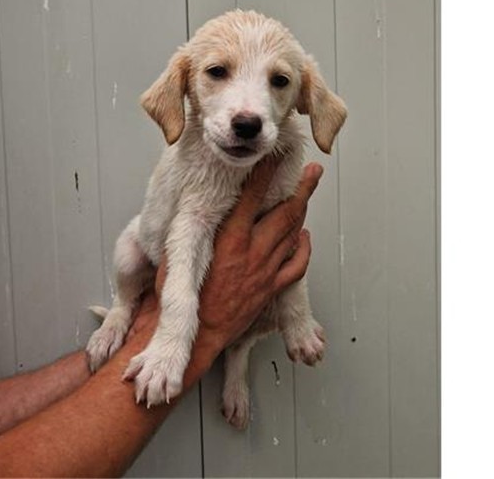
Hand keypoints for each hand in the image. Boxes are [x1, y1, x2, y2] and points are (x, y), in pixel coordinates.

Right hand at [128, 157, 323, 363]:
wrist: (199, 335)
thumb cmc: (186, 298)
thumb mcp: (181, 256)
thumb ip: (195, 230)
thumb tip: (200, 208)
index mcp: (229, 240)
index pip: (252, 197)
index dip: (266, 174)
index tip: (275, 158)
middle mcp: (253, 252)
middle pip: (285, 213)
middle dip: (302, 189)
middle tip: (313, 171)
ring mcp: (266, 271)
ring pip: (293, 235)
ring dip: (303, 211)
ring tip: (309, 193)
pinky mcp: (271, 289)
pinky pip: (297, 266)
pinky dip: (303, 248)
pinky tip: (304, 237)